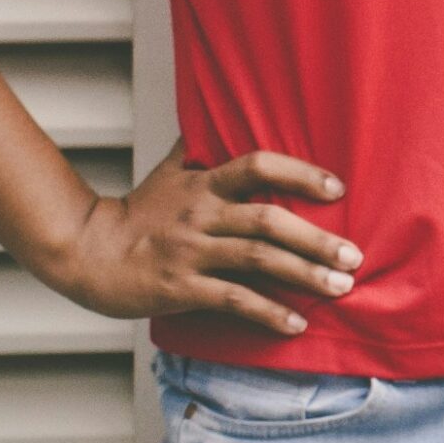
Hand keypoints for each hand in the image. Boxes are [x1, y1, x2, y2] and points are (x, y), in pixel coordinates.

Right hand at [41, 146, 359, 338]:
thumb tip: (220, 117)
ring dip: (305, 275)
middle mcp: (203, 215)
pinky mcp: (181, 289)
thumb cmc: (136, 212)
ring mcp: (192, 253)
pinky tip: (296, 325)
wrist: (88, 253)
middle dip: (317, 239)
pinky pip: (233, 301)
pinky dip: (268, 313)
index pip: (259, 166)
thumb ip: (201, 149)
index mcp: (204, 184)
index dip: (300, 174)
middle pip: (269, 221)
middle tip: (355, 255)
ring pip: (258, 261)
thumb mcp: (168, 171)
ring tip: (341, 287)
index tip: (338, 188)